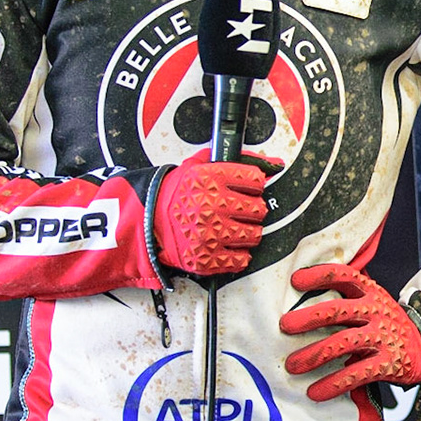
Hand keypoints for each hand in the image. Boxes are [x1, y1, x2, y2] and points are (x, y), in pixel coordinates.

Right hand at [152, 157, 267, 275]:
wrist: (147, 220)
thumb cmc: (174, 193)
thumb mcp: (199, 165)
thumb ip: (236, 160)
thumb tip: (274, 163)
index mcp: (211, 179)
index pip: (255, 180)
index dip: (254, 184)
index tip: (249, 188)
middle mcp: (212, 206)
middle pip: (258, 209)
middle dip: (252, 209)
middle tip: (240, 210)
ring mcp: (210, 234)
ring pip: (254, 235)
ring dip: (247, 232)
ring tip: (233, 227)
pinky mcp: (207, 257)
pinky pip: (241, 259)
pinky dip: (239, 255)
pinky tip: (229, 245)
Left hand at [280, 263, 420, 401]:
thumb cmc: (388, 324)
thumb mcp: (374, 301)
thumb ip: (347, 295)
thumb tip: (303, 285)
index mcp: (371, 293)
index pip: (344, 276)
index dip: (319, 275)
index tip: (295, 281)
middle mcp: (377, 311)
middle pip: (338, 310)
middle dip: (308, 318)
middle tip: (284, 326)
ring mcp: (383, 337)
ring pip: (343, 343)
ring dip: (314, 355)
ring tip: (292, 365)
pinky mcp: (388, 363)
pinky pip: (357, 374)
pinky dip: (333, 384)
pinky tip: (315, 392)